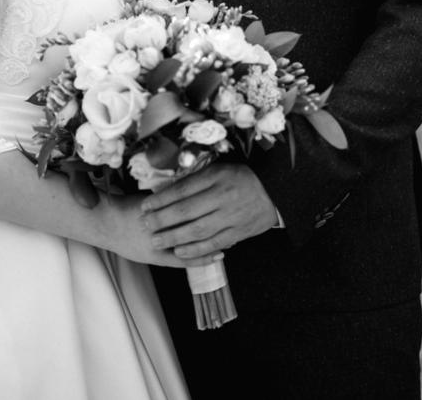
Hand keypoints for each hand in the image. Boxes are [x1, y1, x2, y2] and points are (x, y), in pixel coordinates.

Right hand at [99, 192, 221, 268]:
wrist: (106, 224)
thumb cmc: (127, 207)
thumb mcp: (151, 196)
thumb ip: (170, 195)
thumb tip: (191, 187)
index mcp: (160, 211)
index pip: (189, 209)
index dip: (209, 208)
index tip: (225, 203)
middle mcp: (160, 228)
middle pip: (193, 226)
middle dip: (213, 224)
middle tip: (232, 221)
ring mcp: (158, 246)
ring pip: (191, 245)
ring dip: (210, 241)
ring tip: (229, 238)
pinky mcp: (156, 258)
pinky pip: (182, 261)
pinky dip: (199, 258)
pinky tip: (215, 256)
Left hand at [140, 163, 277, 260]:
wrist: (276, 191)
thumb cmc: (243, 176)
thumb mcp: (219, 169)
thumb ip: (196, 179)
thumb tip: (167, 189)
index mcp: (217, 176)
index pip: (183, 189)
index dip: (162, 198)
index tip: (145, 205)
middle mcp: (223, 196)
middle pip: (187, 210)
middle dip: (162, 219)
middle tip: (145, 224)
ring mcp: (231, 215)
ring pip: (198, 230)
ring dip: (174, 237)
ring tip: (157, 240)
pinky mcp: (239, 232)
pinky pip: (214, 243)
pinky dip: (195, 249)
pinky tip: (179, 251)